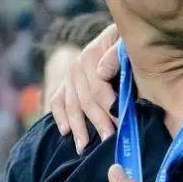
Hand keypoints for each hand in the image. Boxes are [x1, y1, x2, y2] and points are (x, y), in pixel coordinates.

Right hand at [49, 24, 120, 153]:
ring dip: (78, 127)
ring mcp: (68, 77)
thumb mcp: (124, 40)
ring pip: (71, 105)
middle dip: (98, 122)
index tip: (121, 124)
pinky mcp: (64, 84)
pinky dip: (59, 116)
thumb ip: (117, 53)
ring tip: (84, 147)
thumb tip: (101, 72)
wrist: (113, 34)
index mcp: (91, 56)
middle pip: (85, 101)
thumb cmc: (125, 41)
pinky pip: (57, 101)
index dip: (110, 107)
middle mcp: (76, 67)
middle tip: (109, 141)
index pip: (98, 88)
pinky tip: (65, 132)